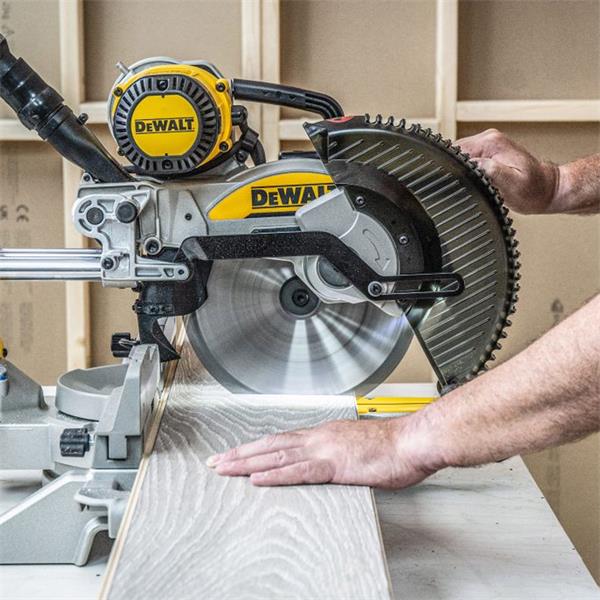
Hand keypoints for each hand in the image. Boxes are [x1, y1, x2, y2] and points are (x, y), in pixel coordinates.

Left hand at [206, 416, 438, 488]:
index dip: (256, 446)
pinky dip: (275, 474)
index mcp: (324, 434)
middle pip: (271, 444)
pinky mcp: (335, 465)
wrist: (412, 441)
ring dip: (248, 462)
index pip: (281, 439)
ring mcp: (325, 450)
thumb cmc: (391, 447)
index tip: (236, 452)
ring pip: (277, 455)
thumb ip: (337, 454)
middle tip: (217, 460)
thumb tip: (327, 463)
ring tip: (225, 468)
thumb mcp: (357, 447)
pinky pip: (299, 471)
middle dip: (241, 453)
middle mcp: (319, 437)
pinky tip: (257, 478)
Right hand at [456, 128, 559, 213]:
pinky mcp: (489, 151)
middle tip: (467, 184)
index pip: (456, 150)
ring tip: (473, 182)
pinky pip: (468, 157)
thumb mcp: (512, 184)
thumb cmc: (533, 191)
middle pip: (455, 151)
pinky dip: (466, 169)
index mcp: (492, 143)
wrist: (548, 189)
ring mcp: (489, 143)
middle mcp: (490, 138)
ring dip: (460, 169)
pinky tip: (474, 179)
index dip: (451, 166)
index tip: (458, 181)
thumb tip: (470, 164)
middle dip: (455, 168)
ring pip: (460, 154)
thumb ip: (491, 171)